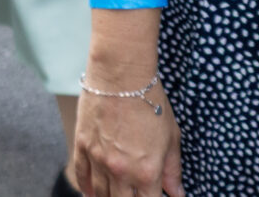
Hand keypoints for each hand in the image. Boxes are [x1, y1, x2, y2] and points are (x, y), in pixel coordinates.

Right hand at [70, 74, 183, 196]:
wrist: (121, 74)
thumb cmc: (150, 101)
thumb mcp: (171, 137)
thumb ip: (173, 170)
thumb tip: (177, 193)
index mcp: (147, 172)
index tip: (153, 195)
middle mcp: (121, 171)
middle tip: (133, 194)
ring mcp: (99, 159)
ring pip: (100, 194)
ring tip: (114, 196)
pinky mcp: (82, 145)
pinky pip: (81, 175)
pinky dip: (86, 188)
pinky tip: (91, 193)